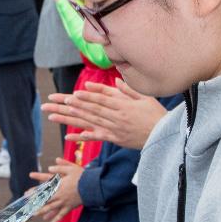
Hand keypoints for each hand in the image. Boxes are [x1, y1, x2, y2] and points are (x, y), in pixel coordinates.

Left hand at [28, 158, 83, 221]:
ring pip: (51, 208)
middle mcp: (59, 194)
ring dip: (42, 212)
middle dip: (35, 203)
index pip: (44, 188)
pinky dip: (56, 219)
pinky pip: (61, 214)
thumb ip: (60, 166)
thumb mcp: (71, 168)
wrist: (94, 187)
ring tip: (34, 214)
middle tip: (26, 206)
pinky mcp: (70, 207)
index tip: (27, 194)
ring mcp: (64, 202)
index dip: (35, 191)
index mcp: (58, 185)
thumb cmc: (83, 176)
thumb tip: (50, 167)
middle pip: (44, 200)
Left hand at [43, 79, 167, 149]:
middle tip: (55, 102)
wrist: (165, 136)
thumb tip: (115, 81)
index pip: (101, 99)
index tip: (73, 94)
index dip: (87, 96)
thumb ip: (128, 90)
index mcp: (123, 105)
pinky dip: (85, 137)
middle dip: (71, 105)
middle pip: (91, 109)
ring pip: (90, 122)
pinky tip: (72, 136)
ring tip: (56, 114)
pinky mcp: (115, 139)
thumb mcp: (145, 98)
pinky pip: (98, 138)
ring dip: (72, 118)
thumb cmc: (156, 115)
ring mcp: (114, 129)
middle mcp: (116, 117)